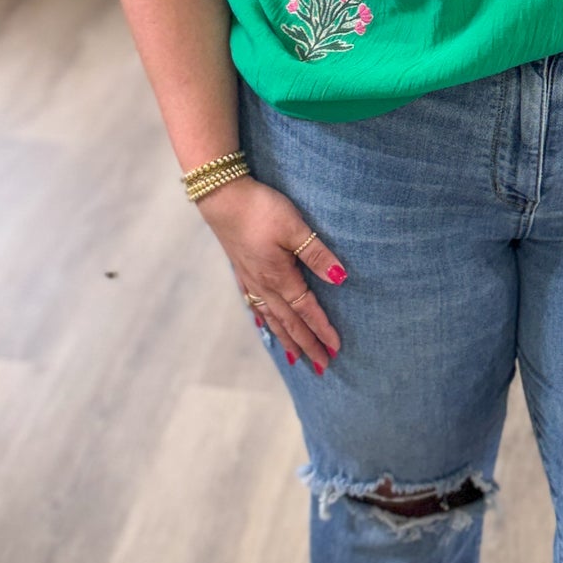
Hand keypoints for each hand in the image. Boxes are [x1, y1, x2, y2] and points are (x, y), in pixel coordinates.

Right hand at [197, 176, 343, 374]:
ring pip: (271, 317)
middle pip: (289, 322)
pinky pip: (255, 304)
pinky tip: (265, 323)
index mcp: (280, 278)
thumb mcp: (295, 228)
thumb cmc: (260, 209)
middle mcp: (264, 285)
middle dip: (306, 345)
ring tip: (296, 357)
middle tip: (322, 366)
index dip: (322, 330)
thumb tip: (340, 279)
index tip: (336, 349)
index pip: (306, 311)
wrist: (222, 196)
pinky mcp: (241, 269)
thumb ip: (317, 254)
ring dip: (285, 338)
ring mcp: (250, 278)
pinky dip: (264, 319)